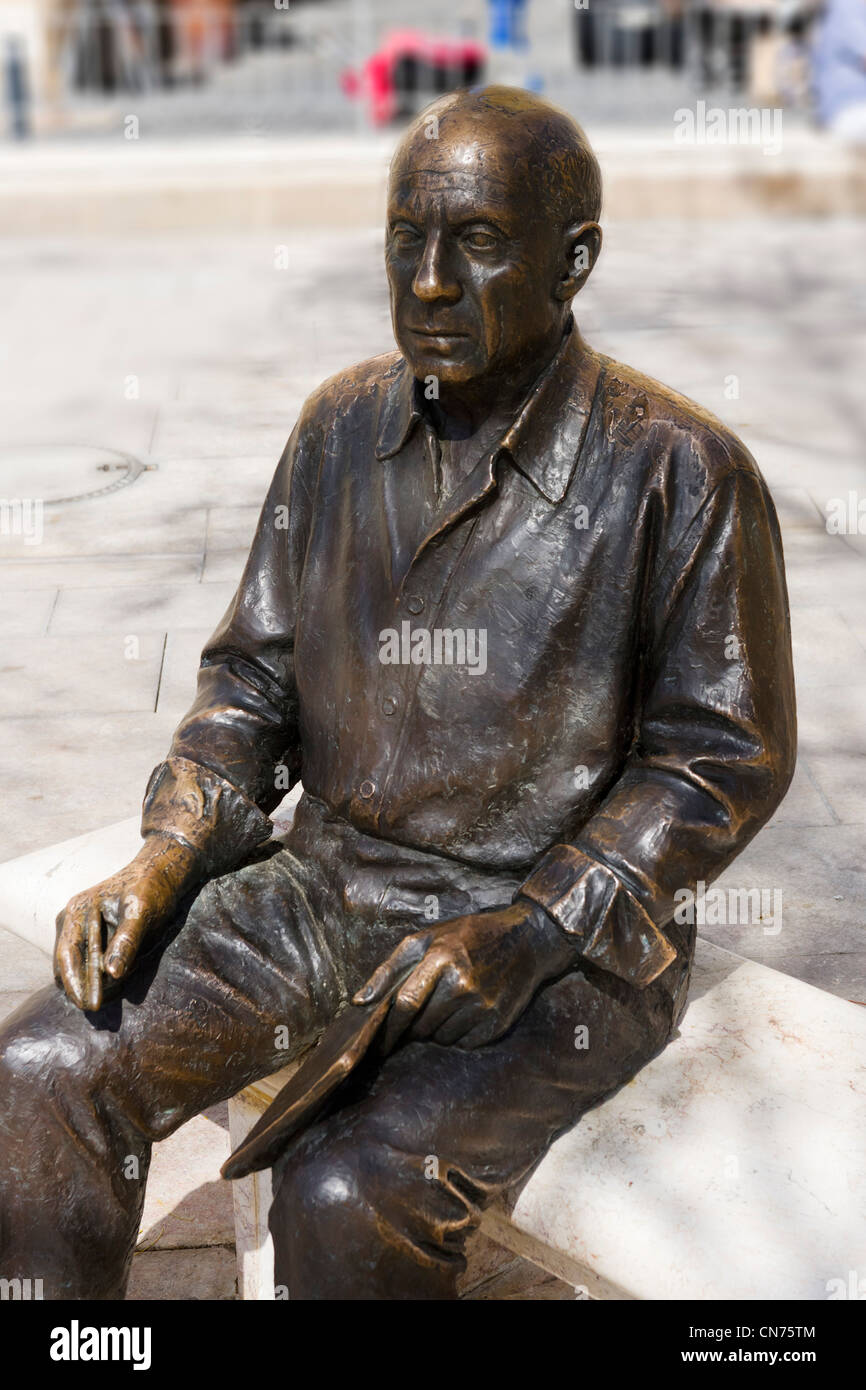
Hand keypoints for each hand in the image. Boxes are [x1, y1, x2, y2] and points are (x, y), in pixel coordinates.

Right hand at [53, 833, 202, 1011]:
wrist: (161, 871)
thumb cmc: (153, 889)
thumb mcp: (143, 913)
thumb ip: (126, 941)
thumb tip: (111, 973)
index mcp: (79, 910)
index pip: (69, 955)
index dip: (76, 983)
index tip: (90, 1005)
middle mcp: (71, 916)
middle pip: (67, 962)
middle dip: (80, 987)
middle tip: (97, 1009)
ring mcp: (77, 923)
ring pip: (74, 962)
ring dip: (86, 981)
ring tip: (106, 998)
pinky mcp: (87, 931)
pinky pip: (84, 958)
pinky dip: (93, 973)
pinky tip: (112, 983)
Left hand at [353, 899, 574, 1051]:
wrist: (526, 941)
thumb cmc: (469, 936)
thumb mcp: (428, 938)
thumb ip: (390, 968)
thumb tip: (359, 1002)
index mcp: (441, 958)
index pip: (405, 1003)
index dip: (388, 1027)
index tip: (378, 1041)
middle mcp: (462, 984)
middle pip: (421, 1025)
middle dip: (412, 1027)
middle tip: (417, 1016)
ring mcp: (482, 1006)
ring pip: (441, 1037)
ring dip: (435, 1030)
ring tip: (446, 1006)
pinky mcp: (497, 1023)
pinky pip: (463, 1043)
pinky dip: (457, 1035)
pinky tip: (465, 1013)